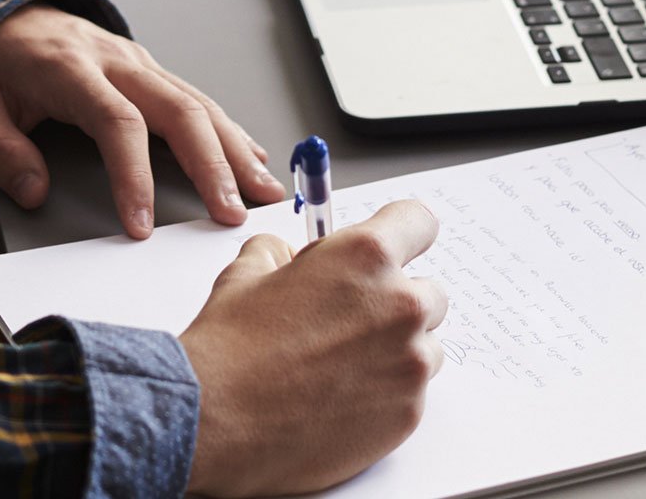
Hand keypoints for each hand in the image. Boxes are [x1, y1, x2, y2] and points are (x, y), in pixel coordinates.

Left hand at [0, 4, 288, 237]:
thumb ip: (2, 152)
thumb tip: (34, 193)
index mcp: (71, 69)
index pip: (116, 123)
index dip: (133, 176)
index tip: (142, 225)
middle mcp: (115, 61)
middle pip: (178, 110)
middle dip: (212, 165)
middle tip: (232, 212)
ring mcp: (137, 61)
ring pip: (198, 102)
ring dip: (235, 148)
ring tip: (264, 190)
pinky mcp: (147, 69)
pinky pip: (195, 98)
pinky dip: (227, 130)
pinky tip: (251, 156)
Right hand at [179, 200, 447, 496]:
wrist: (216, 423)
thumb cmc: (229, 349)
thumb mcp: (246, 273)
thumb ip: (280, 253)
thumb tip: (287, 256)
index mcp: (365, 256)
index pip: (419, 222)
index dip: (401, 234)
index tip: (392, 248)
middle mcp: (400, 305)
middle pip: (429, 292)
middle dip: (395, 302)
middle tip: (350, 322)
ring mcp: (409, 363)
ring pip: (425, 347)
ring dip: (396, 351)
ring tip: (342, 367)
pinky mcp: (408, 413)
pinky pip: (413, 393)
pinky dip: (386, 394)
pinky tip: (340, 399)